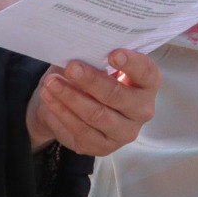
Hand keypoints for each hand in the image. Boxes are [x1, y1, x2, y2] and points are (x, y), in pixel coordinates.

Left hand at [27, 49, 160, 155]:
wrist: (81, 106)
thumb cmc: (96, 76)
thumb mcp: (100, 63)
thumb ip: (97, 57)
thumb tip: (79, 49)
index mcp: (148, 84)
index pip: (146, 72)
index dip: (132, 63)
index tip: (113, 54)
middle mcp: (142, 110)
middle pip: (117, 96)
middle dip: (91, 80)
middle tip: (71, 68)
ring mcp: (125, 132)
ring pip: (97, 115)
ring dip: (71, 97)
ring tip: (51, 83)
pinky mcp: (105, 147)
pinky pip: (81, 130)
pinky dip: (62, 113)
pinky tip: (50, 99)